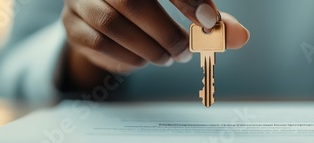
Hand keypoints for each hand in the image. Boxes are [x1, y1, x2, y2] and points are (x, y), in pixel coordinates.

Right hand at [61, 0, 248, 88]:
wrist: (103, 14)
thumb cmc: (149, 7)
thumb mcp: (182, 5)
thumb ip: (209, 20)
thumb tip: (240, 36)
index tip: (208, 21)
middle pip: (132, 2)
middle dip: (166, 33)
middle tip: (186, 51)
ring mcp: (81, 0)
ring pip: (114, 26)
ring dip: (148, 49)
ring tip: (167, 57)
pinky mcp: (72, 24)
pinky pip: (98, 45)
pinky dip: (128, 59)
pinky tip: (142, 60)